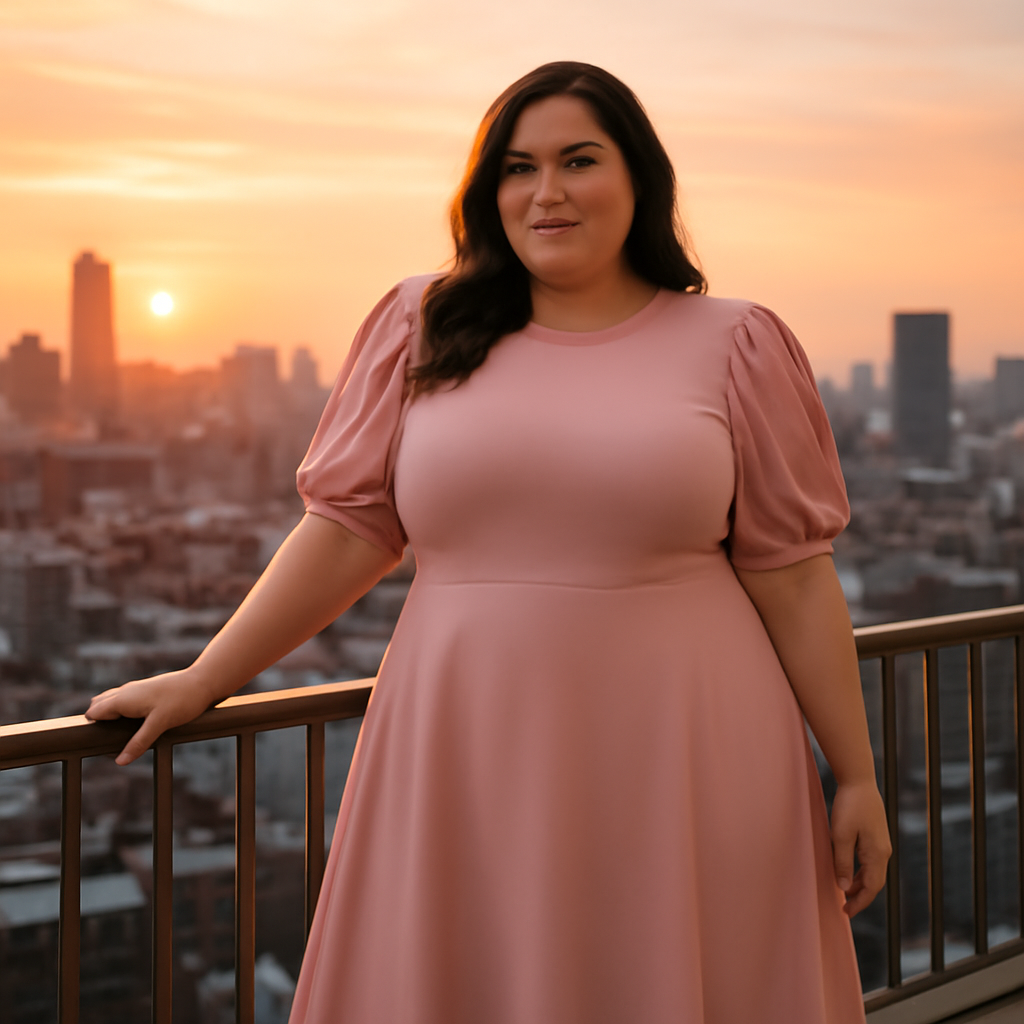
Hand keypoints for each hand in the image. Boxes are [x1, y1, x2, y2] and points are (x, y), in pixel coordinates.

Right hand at [84, 669, 215, 765]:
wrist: (203, 681)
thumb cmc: (182, 700)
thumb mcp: (160, 724)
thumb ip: (139, 742)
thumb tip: (120, 762)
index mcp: (123, 698)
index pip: (93, 713)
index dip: (91, 729)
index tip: (98, 747)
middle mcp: (126, 691)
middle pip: (99, 706)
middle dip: (98, 723)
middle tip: (109, 745)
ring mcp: (136, 689)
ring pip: (112, 701)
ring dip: (109, 716)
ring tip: (120, 736)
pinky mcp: (147, 690)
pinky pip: (125, 700)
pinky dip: (121, 711)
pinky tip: (134, 724)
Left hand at [829, 780, 891, 917]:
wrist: (859, 780)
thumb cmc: (849, 806)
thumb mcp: (840, 836)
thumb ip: (842, 862)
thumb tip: (844, 888)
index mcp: (877, 854)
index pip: (871, 887)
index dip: (859, 902)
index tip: (846, 912)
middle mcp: (883, 851)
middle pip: (874, 882)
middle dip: (860, 896)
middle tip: (844, 907)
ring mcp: (881, 843)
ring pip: (873, 871)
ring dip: (859, 883)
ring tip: (844, 892)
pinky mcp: (876, 835)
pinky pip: (870, 860)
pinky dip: (861, 871)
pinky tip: (848, 871)